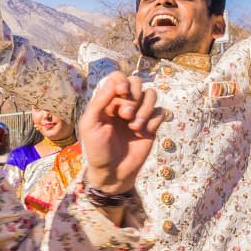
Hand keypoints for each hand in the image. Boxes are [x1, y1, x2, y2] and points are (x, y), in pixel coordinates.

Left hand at [79, 71, 160, 194]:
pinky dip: (153, 120)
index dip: (123, 81)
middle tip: (125, 115)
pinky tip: (142, 133)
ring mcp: (139, 114)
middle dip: (134, 96)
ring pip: (152, 94)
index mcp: (108, 100)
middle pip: (137, 82)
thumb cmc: (97, 149)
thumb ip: (100, 101)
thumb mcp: (90, 124)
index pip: (119, 78)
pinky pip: (160, 112)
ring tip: (134, 127)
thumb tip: (114, 82)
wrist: (112, 172)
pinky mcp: (151, 126)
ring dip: (145, 108)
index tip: (122, 92)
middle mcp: (124, 104)